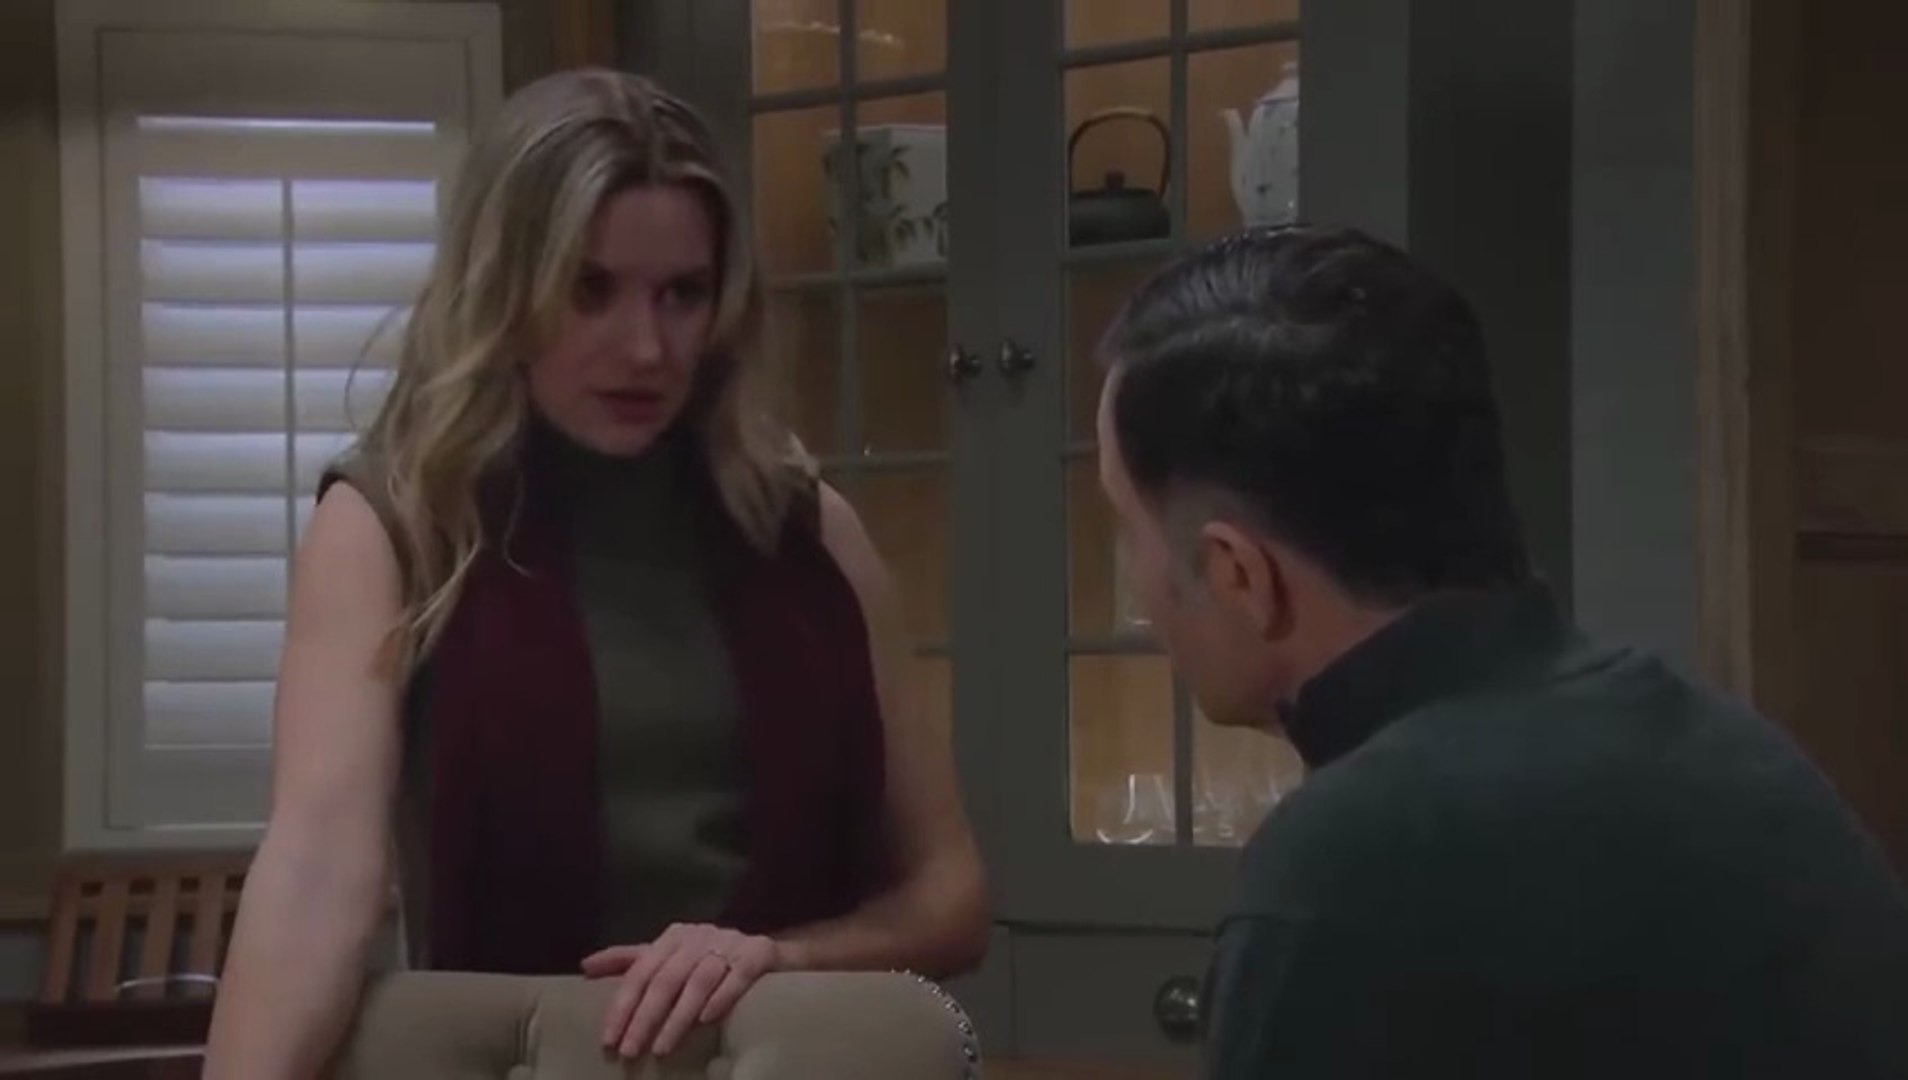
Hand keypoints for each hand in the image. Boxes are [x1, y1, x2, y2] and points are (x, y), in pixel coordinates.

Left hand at [581, 923, 778, 1058]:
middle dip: (645, 1018)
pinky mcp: (758, 953)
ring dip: (678, 1017)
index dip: (622, 1006)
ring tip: (663, 1049)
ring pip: (699, 981)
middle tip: (631, 1051)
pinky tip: (707, 1020)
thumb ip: (629, 961)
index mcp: (673, 937)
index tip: (608, 1039)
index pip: (640, 972)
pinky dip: (721, 997)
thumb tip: (584, 966)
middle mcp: (699, 936)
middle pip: (666, 979)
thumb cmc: (709, 959)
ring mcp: (730, 943)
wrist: (767, 952)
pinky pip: (737, 975)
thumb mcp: (668, 957)